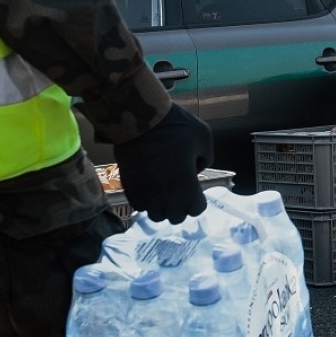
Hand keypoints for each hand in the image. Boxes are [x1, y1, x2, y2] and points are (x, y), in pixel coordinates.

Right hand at [114, 104, 211, 222]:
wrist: (139, 119)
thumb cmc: (175, 126)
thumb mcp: (203, 136)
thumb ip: (206, 158)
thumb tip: (197, 170)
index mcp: (187, 187)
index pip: (196, 210)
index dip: (197, 200)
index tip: (194, 188)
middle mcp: (166, 197)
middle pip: (176, 217)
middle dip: (180, 205)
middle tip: (178, 189)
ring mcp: (146, 195)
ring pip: (156, 215)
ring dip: (161, 206)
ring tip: (162, 190)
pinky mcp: (129, 189)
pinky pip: (139, 206)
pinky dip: (145, 200)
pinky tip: (148, 186)